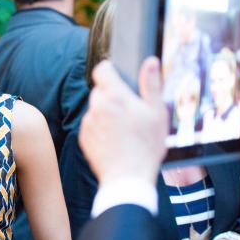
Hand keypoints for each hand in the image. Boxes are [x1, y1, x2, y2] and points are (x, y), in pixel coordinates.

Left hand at [79, 57, 167, 185]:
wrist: (128, 178)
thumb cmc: (146, 146)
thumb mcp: (157, 113)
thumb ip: (152, 85)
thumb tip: (150, 61)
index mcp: (115, 96)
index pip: (101, 70)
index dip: (109, 69)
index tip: (117, 74)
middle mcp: (97, 107)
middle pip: (100, 91)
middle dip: (112, 95)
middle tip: (129, 109)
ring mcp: (88, 123)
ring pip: (95, 109)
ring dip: (106, 112)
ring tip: (124, 128)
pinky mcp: (83, 138)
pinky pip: (91, 125)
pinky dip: (100, 127)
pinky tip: (115, 139)